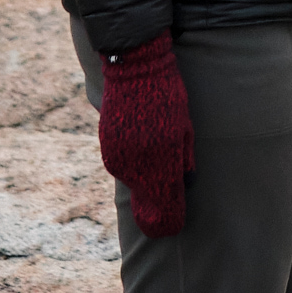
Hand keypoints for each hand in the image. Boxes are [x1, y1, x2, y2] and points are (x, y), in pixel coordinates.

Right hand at [96, 33, 192, 236]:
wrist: (134, 68)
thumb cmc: (167, 96)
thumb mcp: (185, 129)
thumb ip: (184, 162)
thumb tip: (184, 186)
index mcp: (161, 161)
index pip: (163, 208)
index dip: (169, 222)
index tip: (174, 225)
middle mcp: (136, 165)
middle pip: (146, 200)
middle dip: (157, 203)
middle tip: (169, 201)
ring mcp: (118, 157)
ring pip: (134, 183)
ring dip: (145, 177)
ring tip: (157, 153)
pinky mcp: (106, 148)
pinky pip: (122, 166)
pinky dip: (133, 163)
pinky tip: (142, 144)